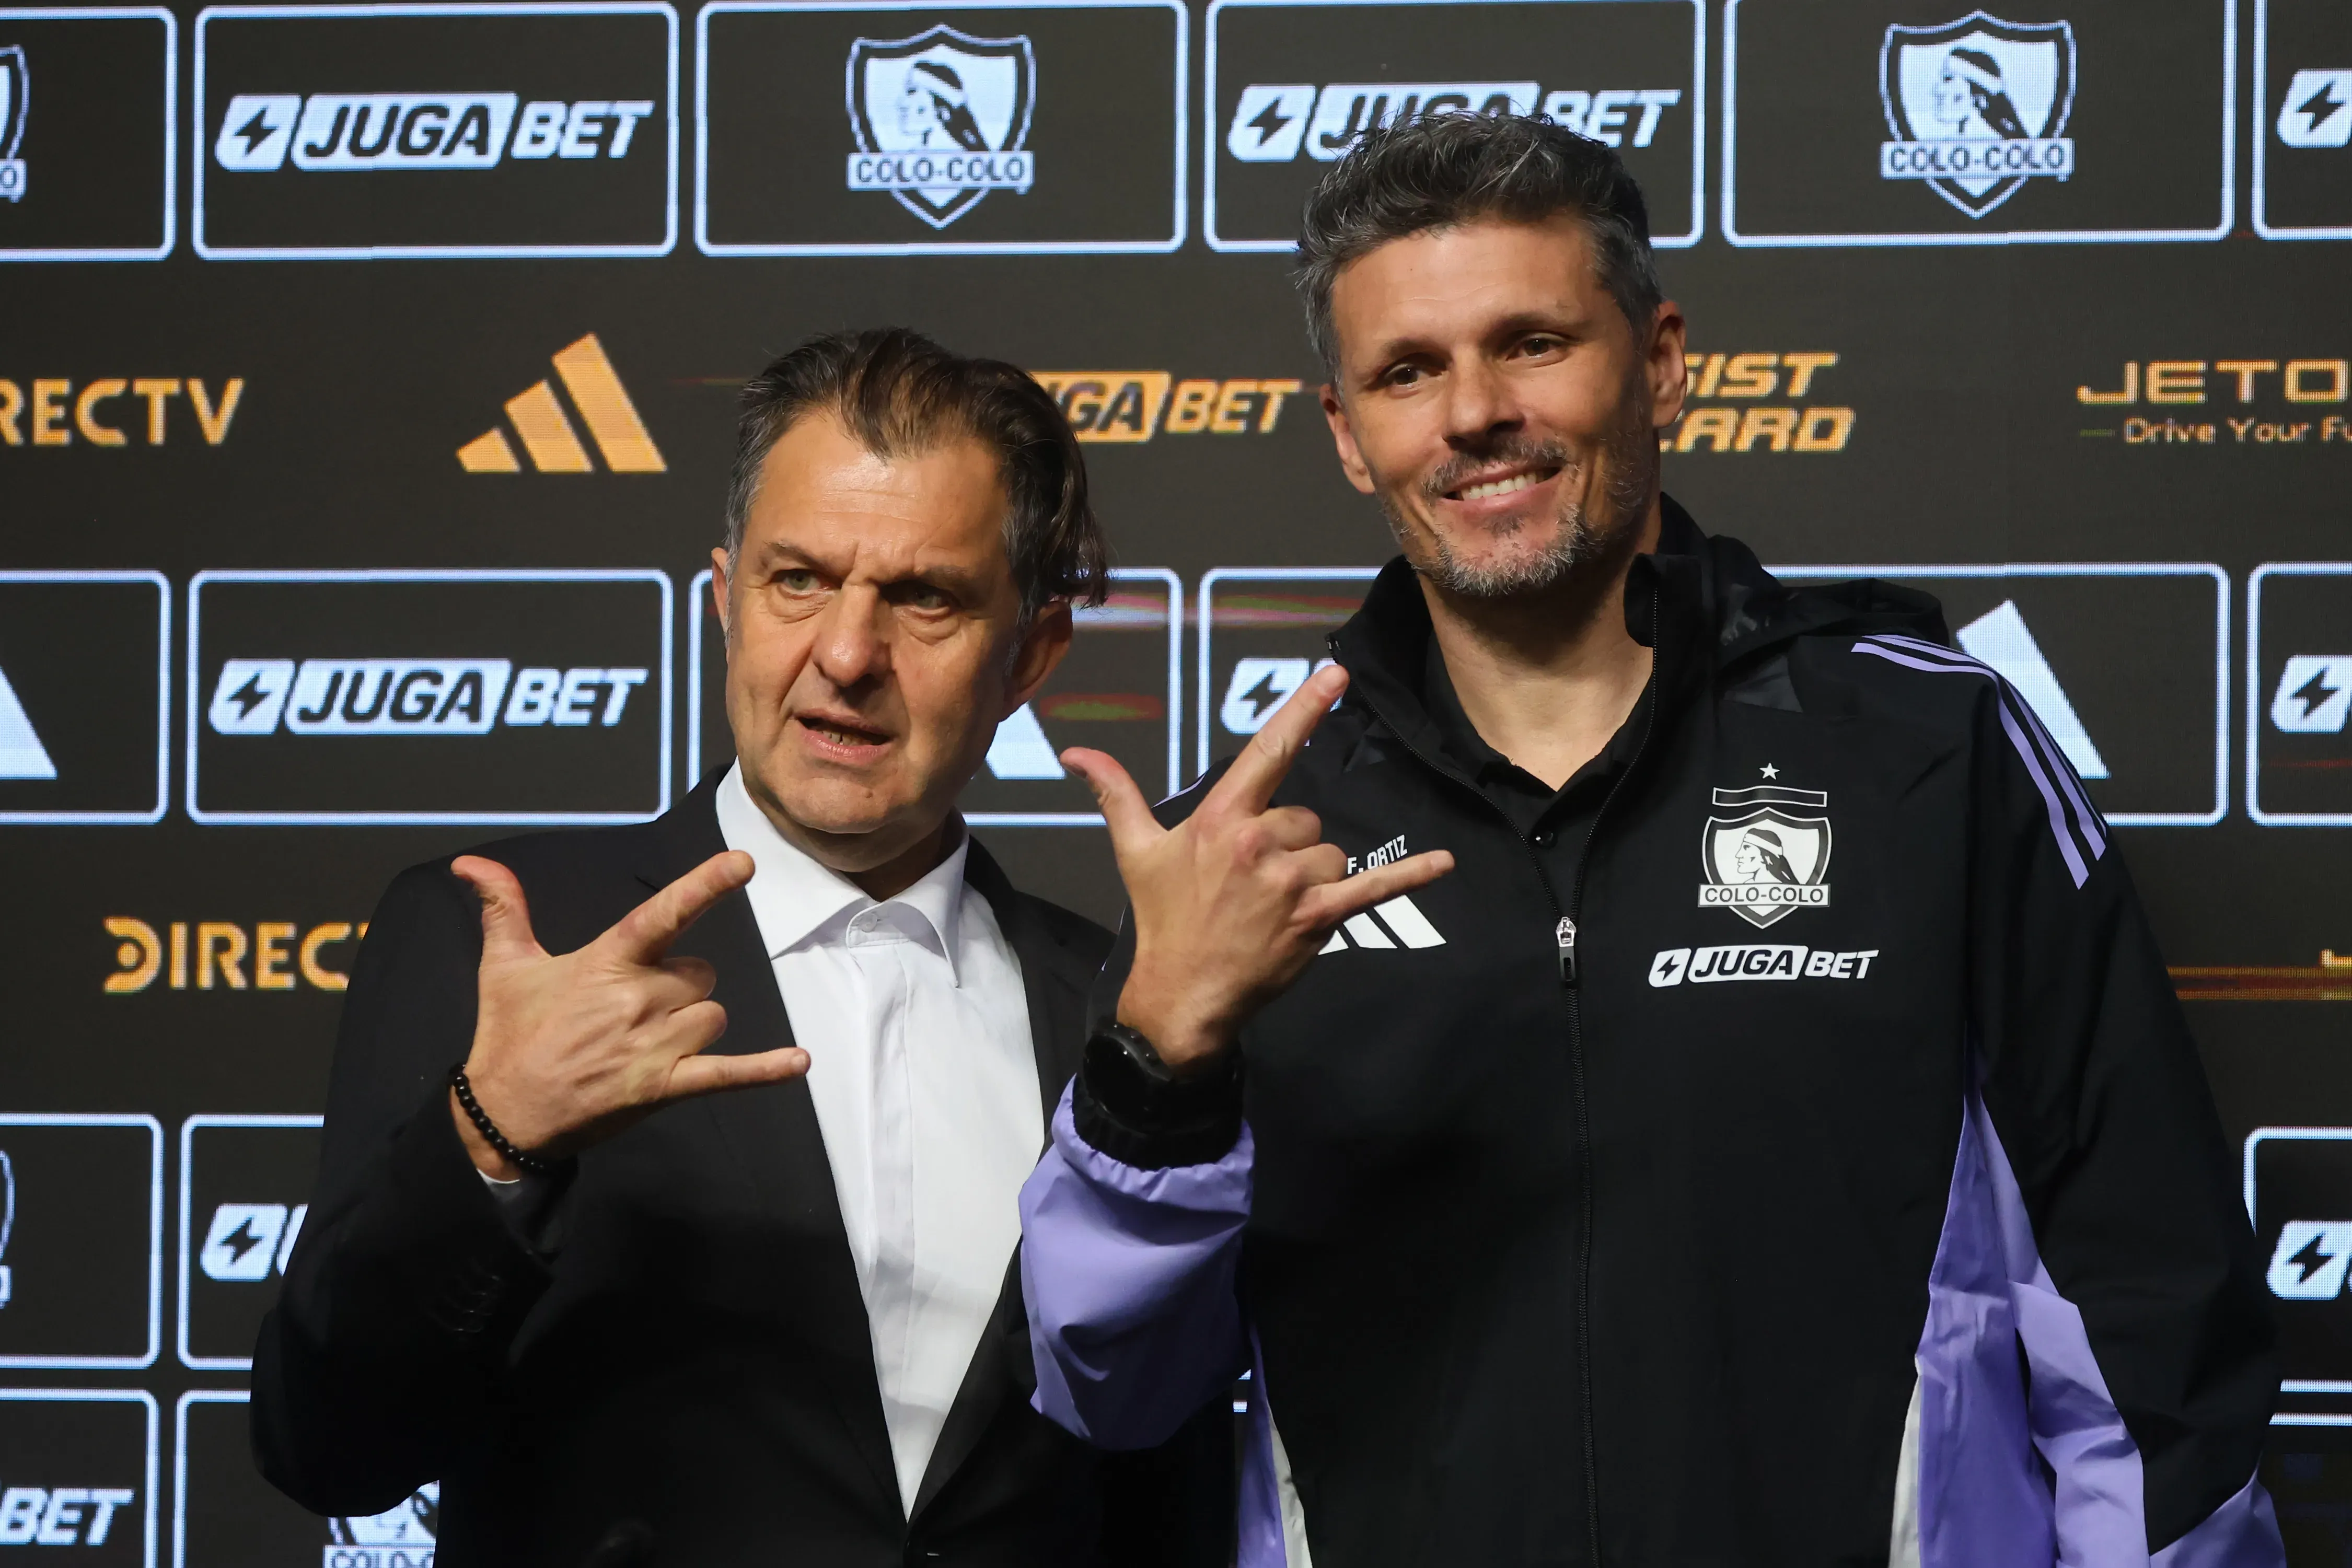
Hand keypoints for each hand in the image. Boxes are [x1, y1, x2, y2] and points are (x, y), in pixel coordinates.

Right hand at [446, 850, 808, 1177]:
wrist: (503, 1114)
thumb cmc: (508, 1035)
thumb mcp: (503, 966)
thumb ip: (502, 907)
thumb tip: (469, 862)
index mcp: (606, 963)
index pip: (662, 914)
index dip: (704, 886)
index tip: (743, 862)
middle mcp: (637, 1000)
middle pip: (700, 974)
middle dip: (679, 986)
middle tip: (632, 1009)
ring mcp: (653, 1046)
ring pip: (714, 1014)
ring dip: (694, 1023)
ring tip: (646, 1040)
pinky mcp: (663, 1087)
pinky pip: (727, 1074)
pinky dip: (765, 1070)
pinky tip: (799, 1062)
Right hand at [1061, 664, 1452, 1075]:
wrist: (1181, 994)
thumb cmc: (1163, 920)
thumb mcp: (1136, 852)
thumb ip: (1116, 794)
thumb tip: (1075, 752)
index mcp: (1222, 818)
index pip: (1268, 750)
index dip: (1304, 708)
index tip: (1336, 673)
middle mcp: (1259, 842)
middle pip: (1306, 816)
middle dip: (1289, 843)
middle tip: (1253, 882)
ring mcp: (1291, 880)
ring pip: (1331, 851)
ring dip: (1314, 873)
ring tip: (1275, 905)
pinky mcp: (1317, 916)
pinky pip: (1372, 886)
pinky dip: (1410, 874)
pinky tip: (1445, 863)